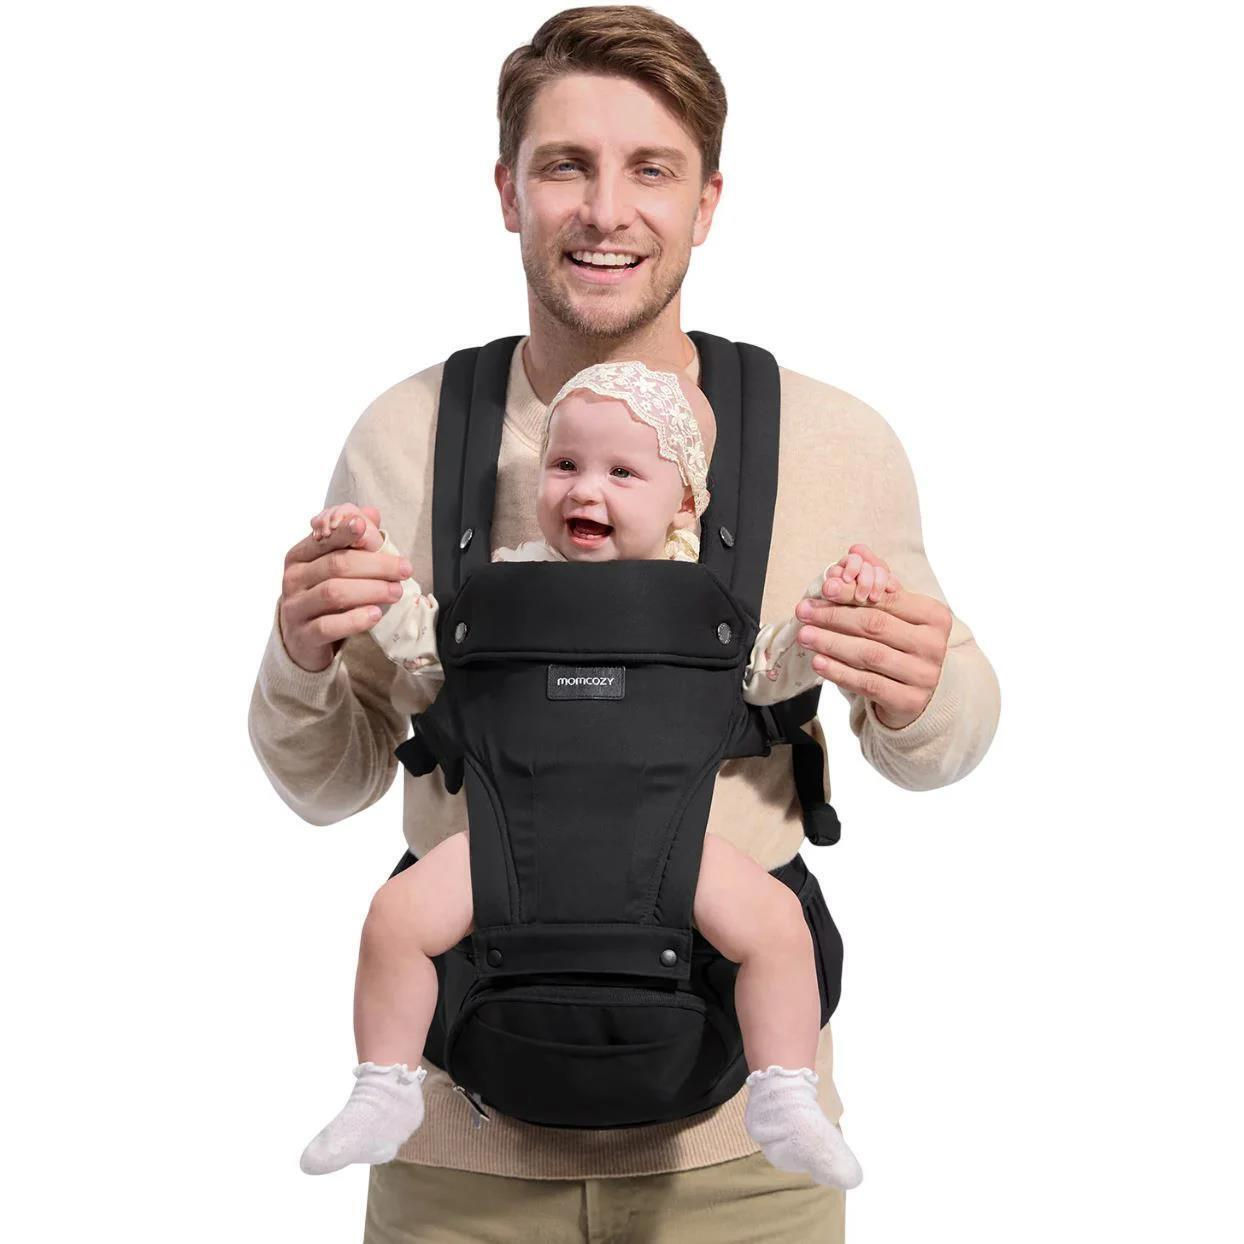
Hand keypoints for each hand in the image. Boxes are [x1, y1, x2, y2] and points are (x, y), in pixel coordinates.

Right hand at [279, 504, 410, 672]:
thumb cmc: (323, 596)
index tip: (368, 529)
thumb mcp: (335, 566)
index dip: (347, 532)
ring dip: (371, 590)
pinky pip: (329, 626)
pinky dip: (355, 619)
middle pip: (337, 565)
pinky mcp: (303, 636)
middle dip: (376, 566)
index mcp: (300, 556)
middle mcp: (294, 579)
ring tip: (396, 592)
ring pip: (334, 593)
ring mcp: (295, 608)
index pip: (326, 539)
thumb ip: (353, 539)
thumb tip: (371, 513)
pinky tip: (375, 614)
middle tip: (404, 570)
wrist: (302, 640)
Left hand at [796, 544, 950, 728]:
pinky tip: (818, 662)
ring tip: (805, 635)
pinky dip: (839, 672)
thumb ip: (878, 580)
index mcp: (934, 616)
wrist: (921, 694)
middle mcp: (934, 645)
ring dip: (831, 643)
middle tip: (804, 610)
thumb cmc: (904, 645)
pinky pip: (867, 683)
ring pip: (869, 655)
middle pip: (875, 625)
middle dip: (834, 616)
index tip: (823, 587)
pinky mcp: (909, 701)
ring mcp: (924, 675)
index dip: (852, 592)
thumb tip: (857, 549)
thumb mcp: (897, 612)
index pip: (886, 599)